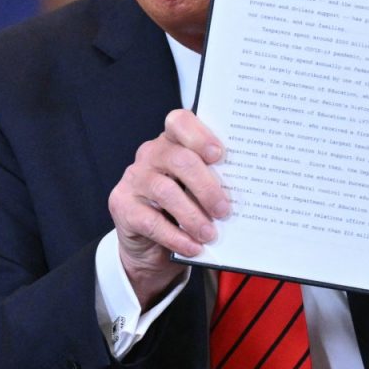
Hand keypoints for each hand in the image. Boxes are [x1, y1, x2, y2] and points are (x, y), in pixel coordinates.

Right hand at [107, 109, 229, 306]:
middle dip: (206, 186)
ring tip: (210, 234)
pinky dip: (176, 236)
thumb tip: (245, 194)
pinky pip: (151, 221)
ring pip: (165, 191)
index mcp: (174, 142)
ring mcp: (135, 179)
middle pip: (179, 159)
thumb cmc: (184, 211)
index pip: (180, 122)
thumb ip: (215, 184)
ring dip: (193, 216)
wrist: (150, 246)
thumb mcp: (199, 192)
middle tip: (224, 210)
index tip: (219, 155)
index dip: (199, 135)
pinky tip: (193, 247)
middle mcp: (151, 154)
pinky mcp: (123, 205)